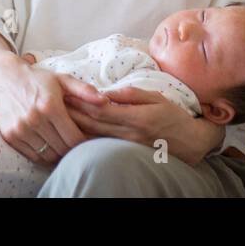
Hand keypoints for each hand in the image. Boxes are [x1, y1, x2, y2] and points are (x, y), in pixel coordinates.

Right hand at [0, 55, 106, 166]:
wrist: (4, 77)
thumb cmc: (37, 79)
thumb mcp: (62, 80)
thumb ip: (84, 90)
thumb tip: (105, 101)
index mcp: (50, 106)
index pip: (74, 139)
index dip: (84, 144)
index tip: (87, 141)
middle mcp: (35, 119)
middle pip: (62, 149)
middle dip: (72, 151)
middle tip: (76, 146)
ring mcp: (20, 129)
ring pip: (47, 155)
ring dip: (58, 155)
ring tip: (63, 147)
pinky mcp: (10, 135)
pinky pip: (32, 155)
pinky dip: (42, 155)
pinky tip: (48, 146)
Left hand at [64, 85, 222, 166]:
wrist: (191, 143)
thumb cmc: (174, 116)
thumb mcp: (156, 97)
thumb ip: (131, 94)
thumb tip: (107, 91)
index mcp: (135, 117)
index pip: (100, 109)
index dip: (80, 101)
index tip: (65, 92)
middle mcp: (128, 133)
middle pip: (92, 124)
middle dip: (71, 113)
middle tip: (53, 102)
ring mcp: (126, 146)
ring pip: (94, 137)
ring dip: (75, 126)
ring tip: (58, 116)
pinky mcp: (126, 153)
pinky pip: (102, 145)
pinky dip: (86, 138)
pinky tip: (74, 132)